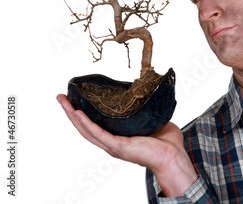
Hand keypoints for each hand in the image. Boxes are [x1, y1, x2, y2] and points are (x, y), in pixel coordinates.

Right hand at [57, 94, 197, 196]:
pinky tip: (78, 113)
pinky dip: (87, 124)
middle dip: (71, 111)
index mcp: (118, 137)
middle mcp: (111, 142)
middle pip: (84, 127)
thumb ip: (146, 110)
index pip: (95, 124)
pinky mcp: (117, 147)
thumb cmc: (166, 143)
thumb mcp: (152, 120)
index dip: (82, 113)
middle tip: (61, 97)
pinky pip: (98, 134)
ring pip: (86, 130)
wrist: (173, 156)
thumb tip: (148, 93)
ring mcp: (113, 145)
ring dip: (73, 115)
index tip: (74, 99)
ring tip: (63, 102)